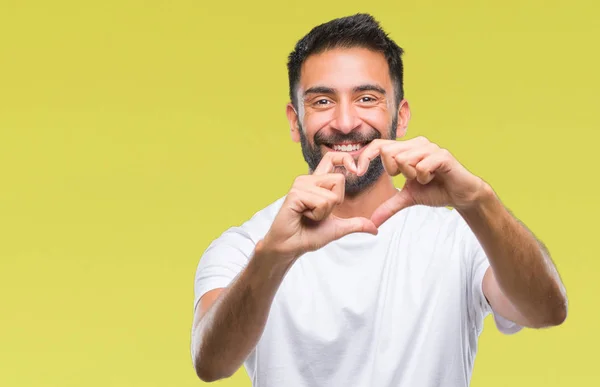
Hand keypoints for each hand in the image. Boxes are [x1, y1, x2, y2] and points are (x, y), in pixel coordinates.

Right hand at [262, 152, 377, 262]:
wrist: (291, 247)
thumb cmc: (309, 235)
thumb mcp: (338, 228)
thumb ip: (356, 224)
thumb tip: (375, 229)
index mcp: (317, 183)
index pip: (331, 159)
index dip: (344, 159)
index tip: (355, 169)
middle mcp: (308, 180)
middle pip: (339, 180)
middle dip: (335, 202)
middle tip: (318, 213)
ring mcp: (300, 185)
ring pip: (331, 195)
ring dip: (324, 212)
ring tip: (309, 215)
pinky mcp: (295, 194)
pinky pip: (321, 202)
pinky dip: (316, 215)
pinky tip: (303, 216)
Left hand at [356, 136, 488, 226]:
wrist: (460, 195)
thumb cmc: (435, 191)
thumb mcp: (407, 198)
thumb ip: (389, 206)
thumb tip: (372, 222)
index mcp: (406, 149)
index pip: (378, 145)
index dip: (365, 156)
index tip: (358, 171)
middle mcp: (416, 143)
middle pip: (388, 152)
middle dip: (395, 171)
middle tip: (411, 179)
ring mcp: (429, 147)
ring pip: (404, 160)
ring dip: (412, 176)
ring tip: (424, 179)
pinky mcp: (441, 155)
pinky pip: (421, 166)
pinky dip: (424, 178)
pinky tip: (433, 178)